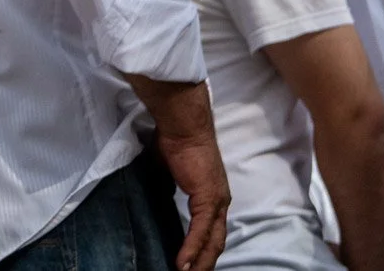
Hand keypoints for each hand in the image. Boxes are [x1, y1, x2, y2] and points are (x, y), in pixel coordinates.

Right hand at [133, 75, 227, 270]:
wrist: (183, 126)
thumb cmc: (175, 140)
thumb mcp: (171, 168)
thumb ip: (172, 183)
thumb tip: (163, 191)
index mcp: (212, 194)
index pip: (211, 228)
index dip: (204, 247)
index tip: (194, 263)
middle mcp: (220, 201)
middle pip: (216, 241)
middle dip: (206, 262)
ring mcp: (216, 201)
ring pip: (212, 241)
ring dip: (201, 262)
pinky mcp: (208, 199)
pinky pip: (200, 232)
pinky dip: (193, 250)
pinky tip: (184, 265)